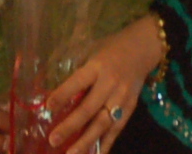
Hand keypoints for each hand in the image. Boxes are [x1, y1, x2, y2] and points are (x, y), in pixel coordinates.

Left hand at [44, 15, 161, 152]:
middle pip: (89, 108)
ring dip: (86, 141)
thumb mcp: (92, 53)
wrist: (143, 48)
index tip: (48, 108)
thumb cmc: (111, 49)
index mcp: (97, 66)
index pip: (78, 82)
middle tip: (53, 140)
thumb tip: (56, 97)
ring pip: (103, 123)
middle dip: (71, 126)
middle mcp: (110, 84)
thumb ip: (78, 74)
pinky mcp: (130, 108)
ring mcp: (122, 98)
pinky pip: (116, 130)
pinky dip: (105, 145)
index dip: (63, 95)